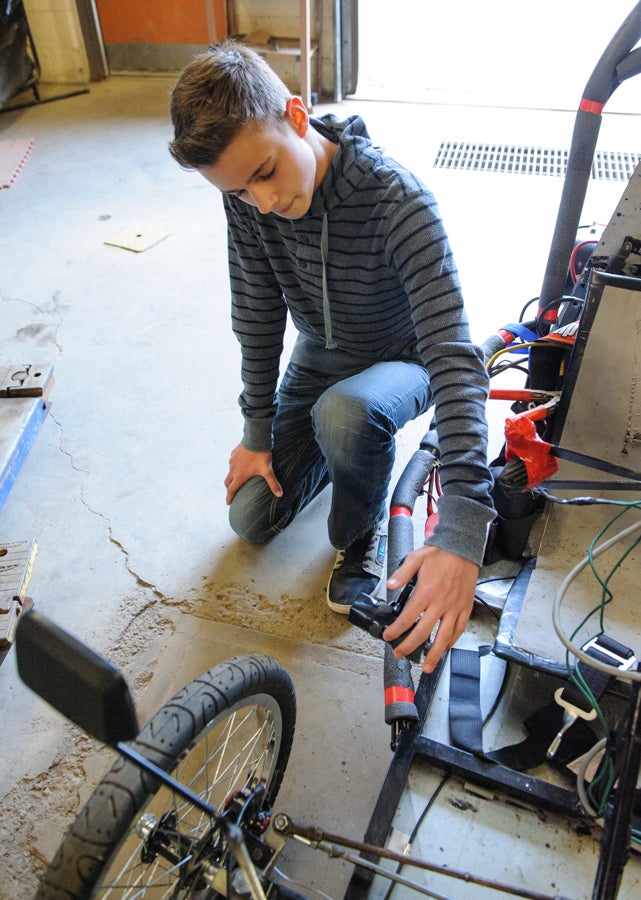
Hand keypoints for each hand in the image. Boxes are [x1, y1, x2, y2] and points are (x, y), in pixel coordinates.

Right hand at [224, 443, 282, 504]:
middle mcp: (233, 469)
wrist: (256, 439)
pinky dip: (234, 465)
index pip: (231, 490)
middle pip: (227, 482)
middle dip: (229, 488)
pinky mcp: (234, 453)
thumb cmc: (261, 456)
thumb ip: (273, 483)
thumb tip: (280, 495)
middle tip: (231, 492)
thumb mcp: (268, 471)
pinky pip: (232, 461)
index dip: (229, 498)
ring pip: (229, 471)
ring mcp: (232, 460)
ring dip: (231, 476)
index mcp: (239, 476)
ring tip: (237, 477)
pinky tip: (240, 463)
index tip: (228, 503)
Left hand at [382, 545, 478, 672]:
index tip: (388, 636)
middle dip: (409, 646)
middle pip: (423, 633)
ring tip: (426, 666)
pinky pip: (459, 630)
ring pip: (444, 637)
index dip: (396, 630)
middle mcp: (440, 603)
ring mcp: (454, 608)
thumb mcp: (416, 558)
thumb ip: (402, 573)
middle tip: (400, 653)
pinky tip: (446, 648)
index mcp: (426, 592)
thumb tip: (390, 585)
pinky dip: (452, 641)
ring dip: (434, 654)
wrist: (463, 549)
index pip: (408, 618)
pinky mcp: (465, 608)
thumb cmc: (440, 554)